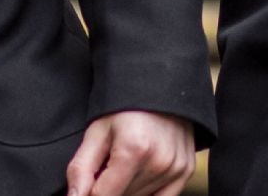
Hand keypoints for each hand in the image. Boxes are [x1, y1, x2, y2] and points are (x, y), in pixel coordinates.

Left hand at [68, 110, 195, 195]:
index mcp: (132, 149)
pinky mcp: (186, 170)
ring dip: (128, 187)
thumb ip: (81, 169)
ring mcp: (176, 168)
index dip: (91, 190)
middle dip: (110, 187)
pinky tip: (141, 173)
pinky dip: (148, 192)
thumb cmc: (123, 106)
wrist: (159, 83)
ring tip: (126, 161)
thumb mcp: (96, 130)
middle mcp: (158, 162)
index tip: (93, 174)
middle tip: (111, 160)